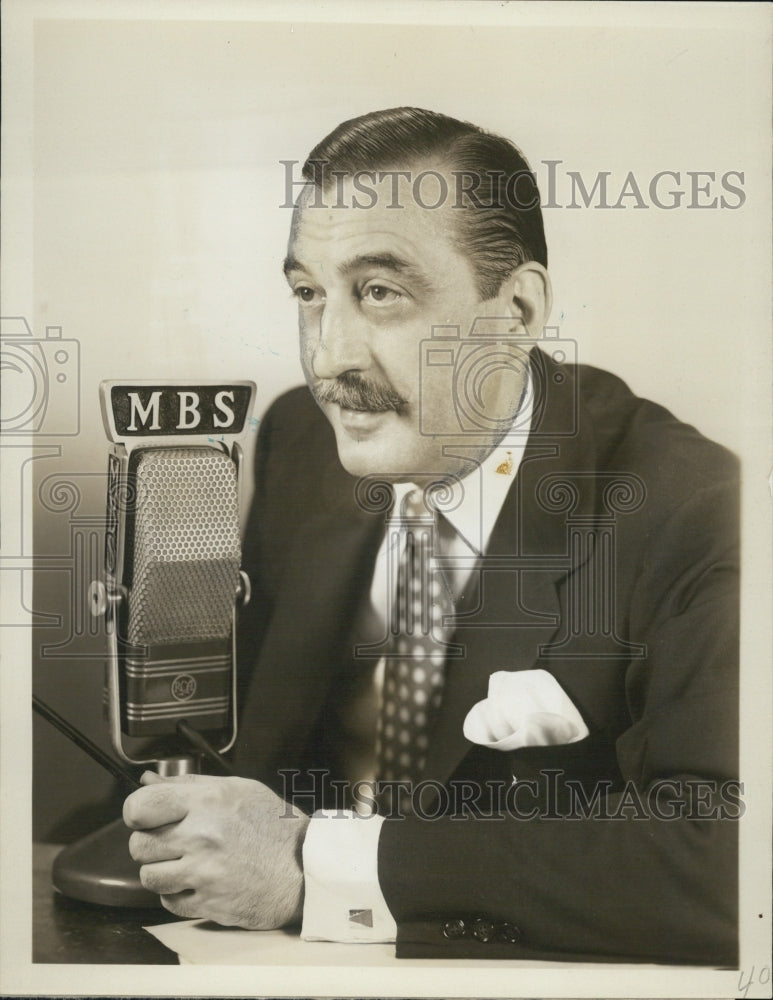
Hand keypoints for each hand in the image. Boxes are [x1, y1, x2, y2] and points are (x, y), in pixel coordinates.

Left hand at [123, 772, 309, 928]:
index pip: (140, 807)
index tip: (145, 816)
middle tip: (172, 840)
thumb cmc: (274, 826)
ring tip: (186, 862)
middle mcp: (202, 837)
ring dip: (162, 870)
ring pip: (148, 876)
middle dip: (150, 843)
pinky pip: (167, 901)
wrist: (305, 868)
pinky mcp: (207, 904)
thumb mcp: (238, 789)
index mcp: (208, 802)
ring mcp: (203, 873)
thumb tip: (148, 781)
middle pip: (139, 844)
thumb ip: (190, 784)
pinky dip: (176, 894)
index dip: (137, 812)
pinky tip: (197, 882)